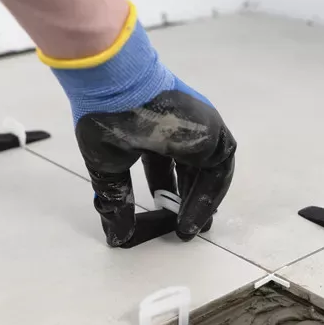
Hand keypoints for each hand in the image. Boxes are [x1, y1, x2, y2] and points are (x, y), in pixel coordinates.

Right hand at [75, 83, 235, 246]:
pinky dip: (207, 197)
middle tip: (182, 226)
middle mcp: (180, 126)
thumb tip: (116, 236)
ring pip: (208, 171)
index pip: (165, 162)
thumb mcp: (107, 167)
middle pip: (191, 168)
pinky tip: (192, 218)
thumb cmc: (106, 120)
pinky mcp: (213, 131)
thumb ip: (114, 200)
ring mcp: (199, 127)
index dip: (165, 188)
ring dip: (198, 202)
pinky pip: (218, 171)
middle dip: (187, 198)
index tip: (161, 211)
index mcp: (154, 127)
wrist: (115, 88)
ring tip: (186, 230)